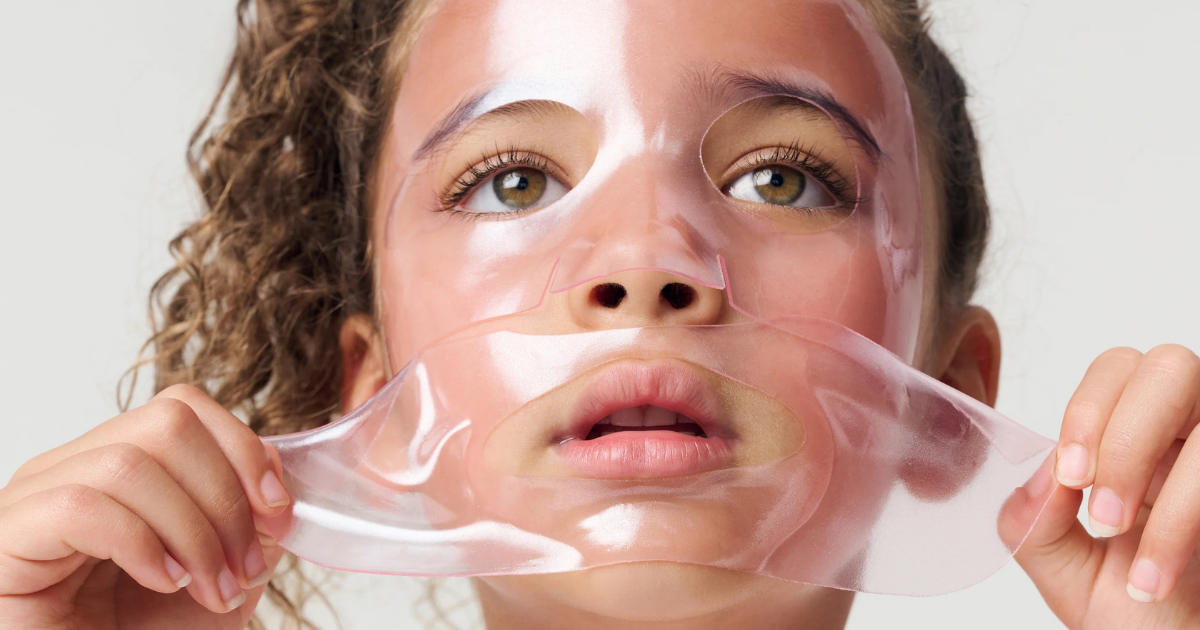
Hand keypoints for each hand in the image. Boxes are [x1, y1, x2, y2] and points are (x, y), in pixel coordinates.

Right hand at [0, 385, 291, 629]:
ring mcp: (33, 499)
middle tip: (245, 567)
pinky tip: (163, 582)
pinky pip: (78, 507)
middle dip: (225, 496)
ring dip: (192, 530)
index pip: (183, 408)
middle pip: (166, 423)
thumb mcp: (220, 575)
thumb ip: (251, 524)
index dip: (243, 448)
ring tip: (211, 588)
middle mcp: (71, 470)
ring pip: (128, 463)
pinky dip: (139, 542)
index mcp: (119, 466)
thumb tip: (276, 483)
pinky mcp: (8, 537)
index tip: (278, 509)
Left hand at [1008, 345, 1199, 628]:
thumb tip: (1042, 478)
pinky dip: (1187, 521)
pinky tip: (1159, 577)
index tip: (1072, 477)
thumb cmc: (1141, 617)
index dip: (1089, 410)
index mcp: (1138, 436)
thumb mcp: (1066, 570)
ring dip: (1167, 490)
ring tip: (1132, 556)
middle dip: (1126, 436)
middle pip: (1169, 367)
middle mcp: (1190, 432)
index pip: (1116, 370)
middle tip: (1102, 512)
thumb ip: (1034, 523)